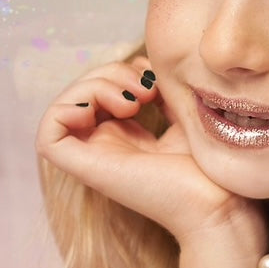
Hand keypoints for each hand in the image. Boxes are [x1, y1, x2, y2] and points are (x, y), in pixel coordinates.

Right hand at [35, 59, 258, 240]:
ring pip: (65, 107)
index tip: (156, 77)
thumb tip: (141, 64)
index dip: (122, 70)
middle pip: (82, 92)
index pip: (101, 90)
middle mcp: (106, 148)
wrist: (219, 202)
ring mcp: (94, 159)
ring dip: (94, 85)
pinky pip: (49, 135)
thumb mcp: (183, 114)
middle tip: (147, 87)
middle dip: (110, 72)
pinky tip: (102, 109)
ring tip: (134, 99)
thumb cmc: (211, 169)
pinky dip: (66, 108)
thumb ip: (160, 90)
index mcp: (127, 138)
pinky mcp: (86, 170)